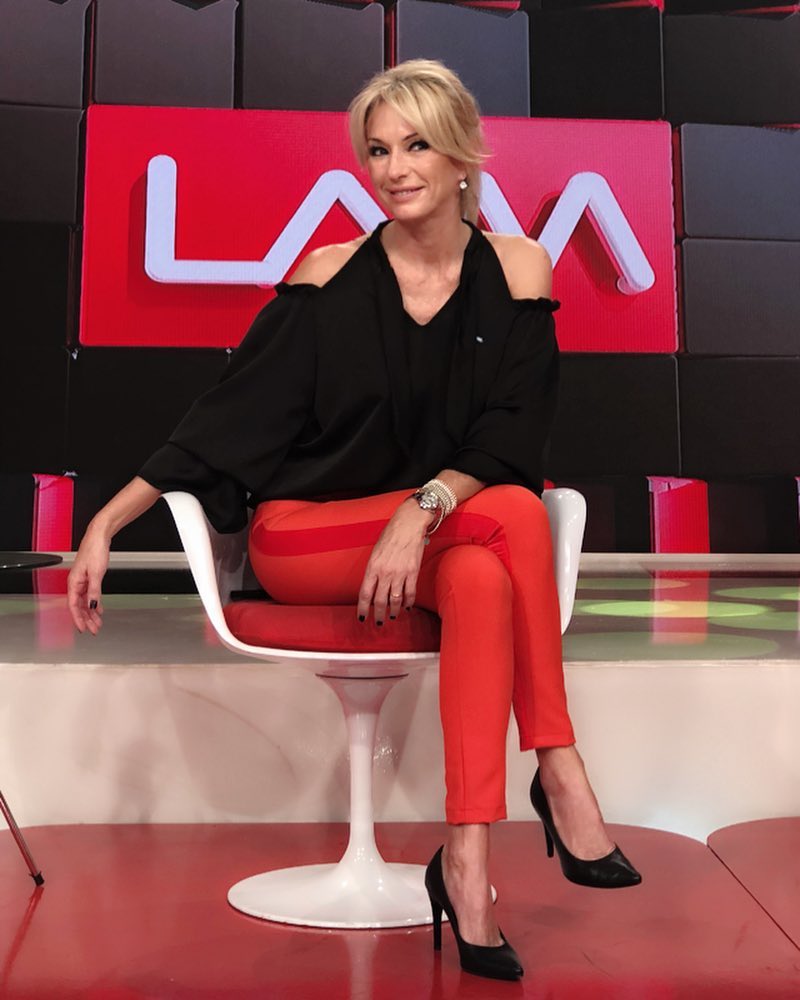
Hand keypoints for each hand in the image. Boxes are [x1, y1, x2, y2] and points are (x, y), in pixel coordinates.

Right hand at [67, 525, 110, 634]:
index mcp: (74, 582)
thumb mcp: (96, 573)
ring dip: (91, 613)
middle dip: (86, 619)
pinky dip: (94, 604)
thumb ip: (94, 591)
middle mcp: (76, 583)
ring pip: (85, 602)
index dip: (78, 619)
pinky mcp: (89, 578)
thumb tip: (92, 606)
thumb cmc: (94, 550)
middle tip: (93, 630)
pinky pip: (90, 595)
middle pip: (79, 606)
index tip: (83, 629)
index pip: (74, 606)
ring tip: (97, 623)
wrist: (99, 536)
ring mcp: (83, 581)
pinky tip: (98, 610)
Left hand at [357, 499, 434, 623]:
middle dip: (378, 614)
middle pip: (379, 601)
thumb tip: (372, 585)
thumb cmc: (390, 535)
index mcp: (372, 567)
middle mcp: (385, 573)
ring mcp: (400, 573)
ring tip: (391, 616)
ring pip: (395, 600)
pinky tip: (407, 607)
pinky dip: (408, 603)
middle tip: (378, 622)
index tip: (362, 617)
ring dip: (393, 611)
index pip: (364, 594)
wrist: (408, 524)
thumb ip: (373, 569)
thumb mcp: (375, 552)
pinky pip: (410, 593)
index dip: (362, 608)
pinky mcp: (413, 572)